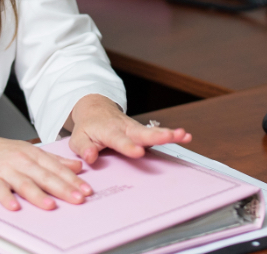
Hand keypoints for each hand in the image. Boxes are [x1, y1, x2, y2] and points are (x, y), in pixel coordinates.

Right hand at [0, 131, 92, 211]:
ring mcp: (4, 169)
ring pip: (24, 183)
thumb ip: (53, 160)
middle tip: (79, 198)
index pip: (56, 168)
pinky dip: (6, 198)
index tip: (87, 190)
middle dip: (63, 188)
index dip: (73, 179)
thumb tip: (77, 166)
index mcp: (32, 154)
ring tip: (51, 206)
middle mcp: (21, 161)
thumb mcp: (28, 151)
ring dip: (38, 195)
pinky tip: (14, 207)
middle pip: (45, 176)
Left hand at [65, 94, 192, 163]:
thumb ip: (83, 148)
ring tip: (184, 135)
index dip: (129, 146)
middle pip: (143, 132)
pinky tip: (187, 137)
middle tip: (172, 137)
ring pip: (153, 131)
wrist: (95, 108)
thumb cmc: (87, 127)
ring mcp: (136, 128)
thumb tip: (91, 157)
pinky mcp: (142, 131)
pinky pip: (157, 133)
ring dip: (169, 134)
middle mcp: (126, 128)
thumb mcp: (78, 138)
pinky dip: (172, 135)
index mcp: (109, 131)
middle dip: (158, 136)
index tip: (138, 152)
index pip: (120, 140)